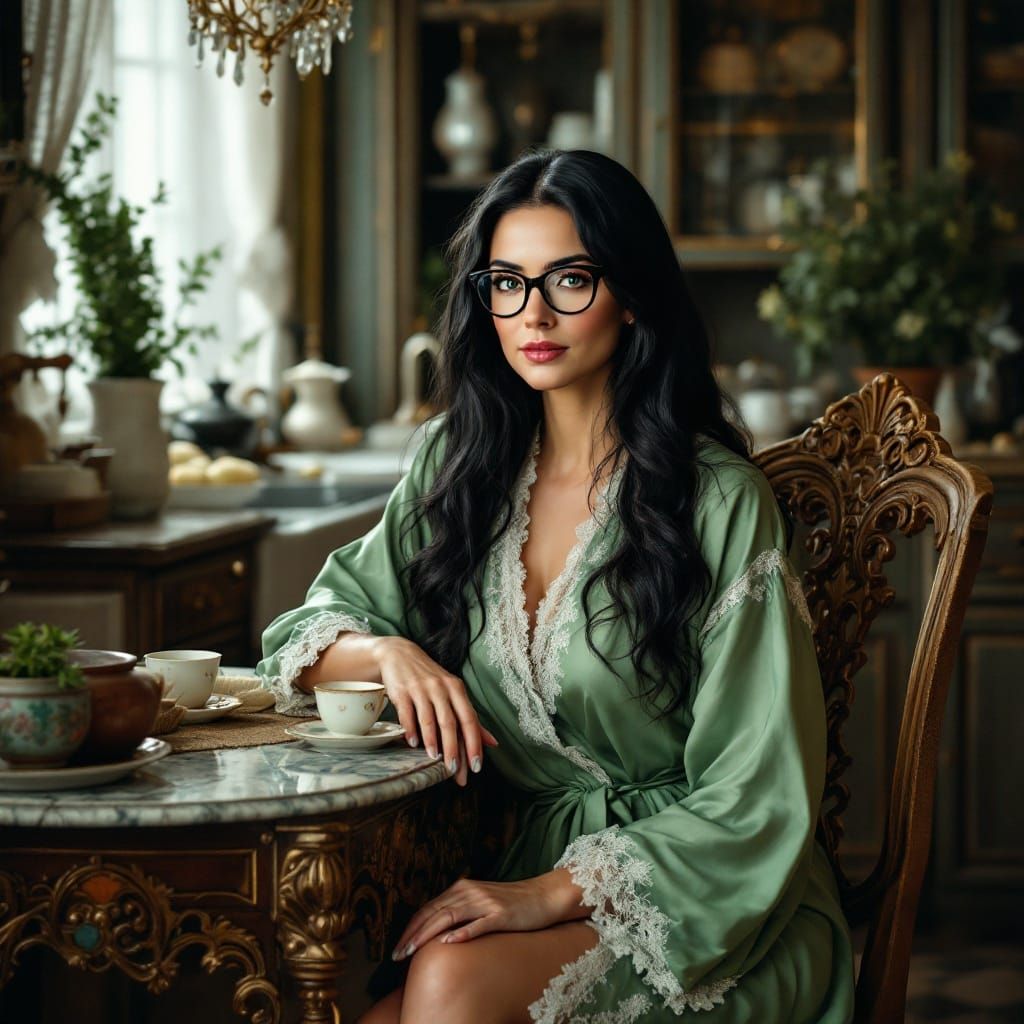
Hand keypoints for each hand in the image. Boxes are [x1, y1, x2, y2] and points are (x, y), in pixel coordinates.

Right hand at [371, 636, 497, 785]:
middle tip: (453, 771)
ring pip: (429, 719)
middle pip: (450, 722)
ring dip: (432, 741)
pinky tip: (412, 744)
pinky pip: (408, 714)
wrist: (399, 654)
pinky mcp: (402, 692)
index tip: (476, 767)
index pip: (470, 720)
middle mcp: (441, 688)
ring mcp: (421, 689)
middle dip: (453, 749)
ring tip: (434, 759)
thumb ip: (471, 718)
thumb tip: (493, 743)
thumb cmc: (430, 678)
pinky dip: (410, 730)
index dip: (474, 744)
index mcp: (457, 690)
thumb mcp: (453, 692)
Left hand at [391, 870, 585, 959]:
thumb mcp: (481, 902)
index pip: (430, 908)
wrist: (543, 896)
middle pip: (434, 912)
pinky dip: (462, 932)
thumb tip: (437, 931)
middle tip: (397, 954)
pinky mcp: (502, 915)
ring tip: (413, 951)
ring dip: (428, 934)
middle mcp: (471, 892)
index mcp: (464, 888)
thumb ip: (460, 911)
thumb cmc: (511, 903)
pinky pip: (478, 924)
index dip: (411, 927)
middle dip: (413, 934)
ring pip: (450, 917)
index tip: (398, 947)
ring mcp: (486, 903)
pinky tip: (449, 942)